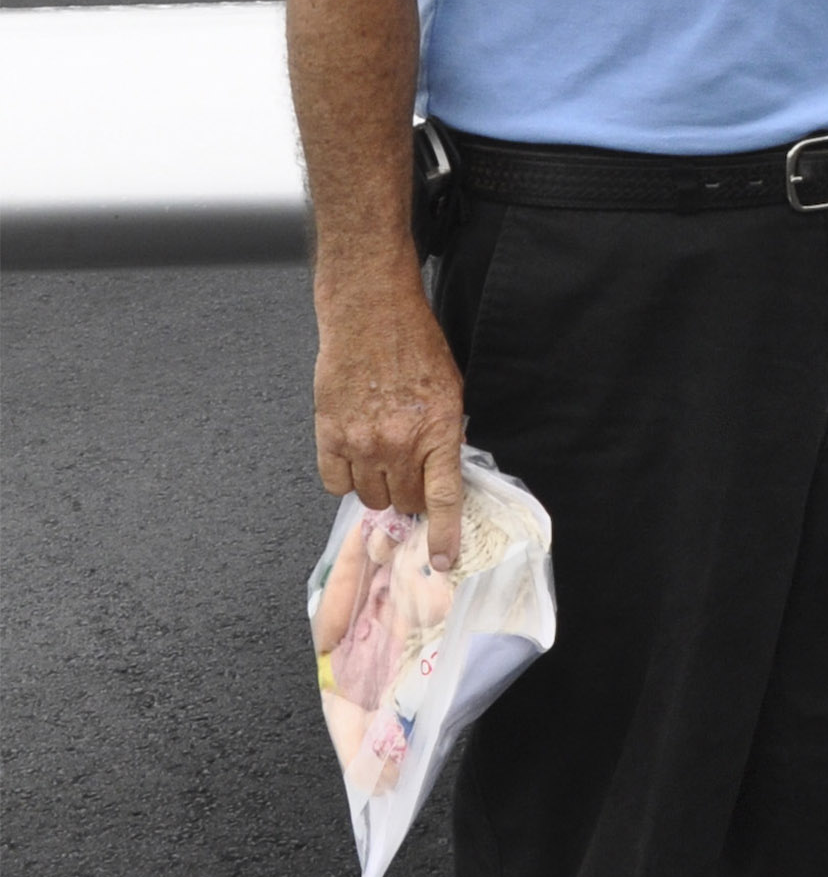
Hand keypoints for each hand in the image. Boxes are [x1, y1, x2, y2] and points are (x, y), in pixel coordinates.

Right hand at [313, 280, 466, 568]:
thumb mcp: (451, 393)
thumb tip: (441, 474)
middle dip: (410, 499)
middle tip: (410, 477)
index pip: (443, 500)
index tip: (446, 561)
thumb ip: (445, 437)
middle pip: (404, 503)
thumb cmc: (416, 347)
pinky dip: (346, 478)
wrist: (371, 315)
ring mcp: (361, 442)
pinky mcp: (329, 434)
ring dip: (379, 488)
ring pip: (370, 496)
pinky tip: (355, 457)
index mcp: (437, 433)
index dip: (445, 536)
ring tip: (383, 460)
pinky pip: (335, 482)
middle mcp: (398, 444)